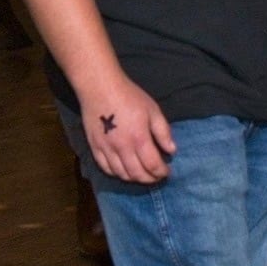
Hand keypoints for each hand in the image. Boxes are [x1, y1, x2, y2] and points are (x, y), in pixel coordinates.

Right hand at [80, 71, 175, 185]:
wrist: (100, 87)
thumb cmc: (129, 96)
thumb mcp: (153, 110)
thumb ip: (163, 132)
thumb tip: (172, 151)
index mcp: (139, 138)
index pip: (152, 165)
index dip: (162, 172)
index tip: (167, 172)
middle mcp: (122, 148)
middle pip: (137, 174)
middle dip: (150, 179)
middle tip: (156, 176)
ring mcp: (106, 149)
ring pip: (121, 174)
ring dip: (134, 178)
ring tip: (142, 174)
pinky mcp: (94, 147)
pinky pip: (105, 168)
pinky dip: (117, 174)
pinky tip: (123, 170)